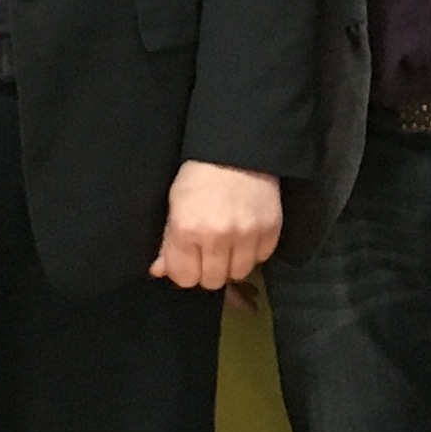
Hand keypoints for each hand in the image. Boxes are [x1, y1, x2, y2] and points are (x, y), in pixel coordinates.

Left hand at [152, 163, 281, 291]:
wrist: (237, 150)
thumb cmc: (199, 176)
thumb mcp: (175, 204)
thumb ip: (168, 241)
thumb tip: (159, 271)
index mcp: (187, 229)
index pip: (185, 278)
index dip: (185, 271)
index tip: (189, 260)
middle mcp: (217, 237)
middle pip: (212, 281)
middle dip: (208, 270)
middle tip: (209, 252)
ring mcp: (247, 235)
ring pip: (239, 274)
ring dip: (233, 263)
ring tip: (230, 244)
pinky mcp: (271, 230)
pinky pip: (261, 258)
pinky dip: (253, 251)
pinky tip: (247, 234)